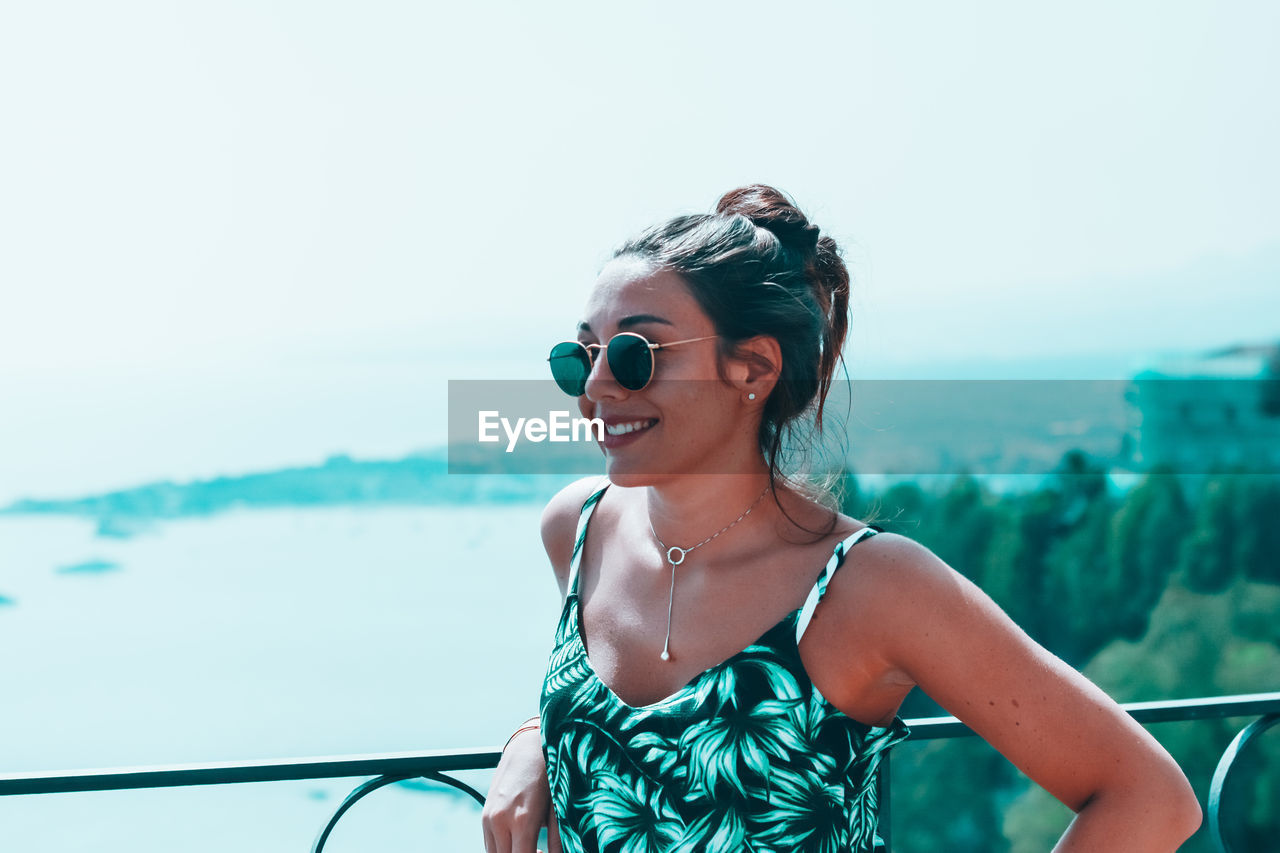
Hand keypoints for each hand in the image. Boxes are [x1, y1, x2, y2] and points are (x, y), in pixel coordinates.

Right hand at [481, 728, 560, 852]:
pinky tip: (521, 840)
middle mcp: (500, 821)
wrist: (530, 745)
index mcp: (522, 820)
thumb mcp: (559, 807)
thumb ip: (557, 841)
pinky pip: (490, 844)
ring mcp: (488, 818)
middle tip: (541, 851)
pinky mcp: (484, 815)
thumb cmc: (550, 774)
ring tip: (532, 848)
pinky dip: (504, 848)